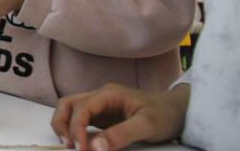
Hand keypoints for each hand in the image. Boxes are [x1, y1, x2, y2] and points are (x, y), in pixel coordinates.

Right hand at [51, 83, 189, 150]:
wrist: (177, 110)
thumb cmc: (165, 115)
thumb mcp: (148, 126)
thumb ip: (121, 135)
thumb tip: (95, 147)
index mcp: (108, 94)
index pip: (81, 108)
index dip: (76, 128)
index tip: (81, 150)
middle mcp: (100, 96)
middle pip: (67, 104)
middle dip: (62, 125)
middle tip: (69, 147)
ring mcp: (99, 105)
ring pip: (69, 109)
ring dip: (63, 126)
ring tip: (70, 146)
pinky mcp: (101, 115)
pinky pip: (78, 118)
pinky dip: (72, 129)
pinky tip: (79, 143)